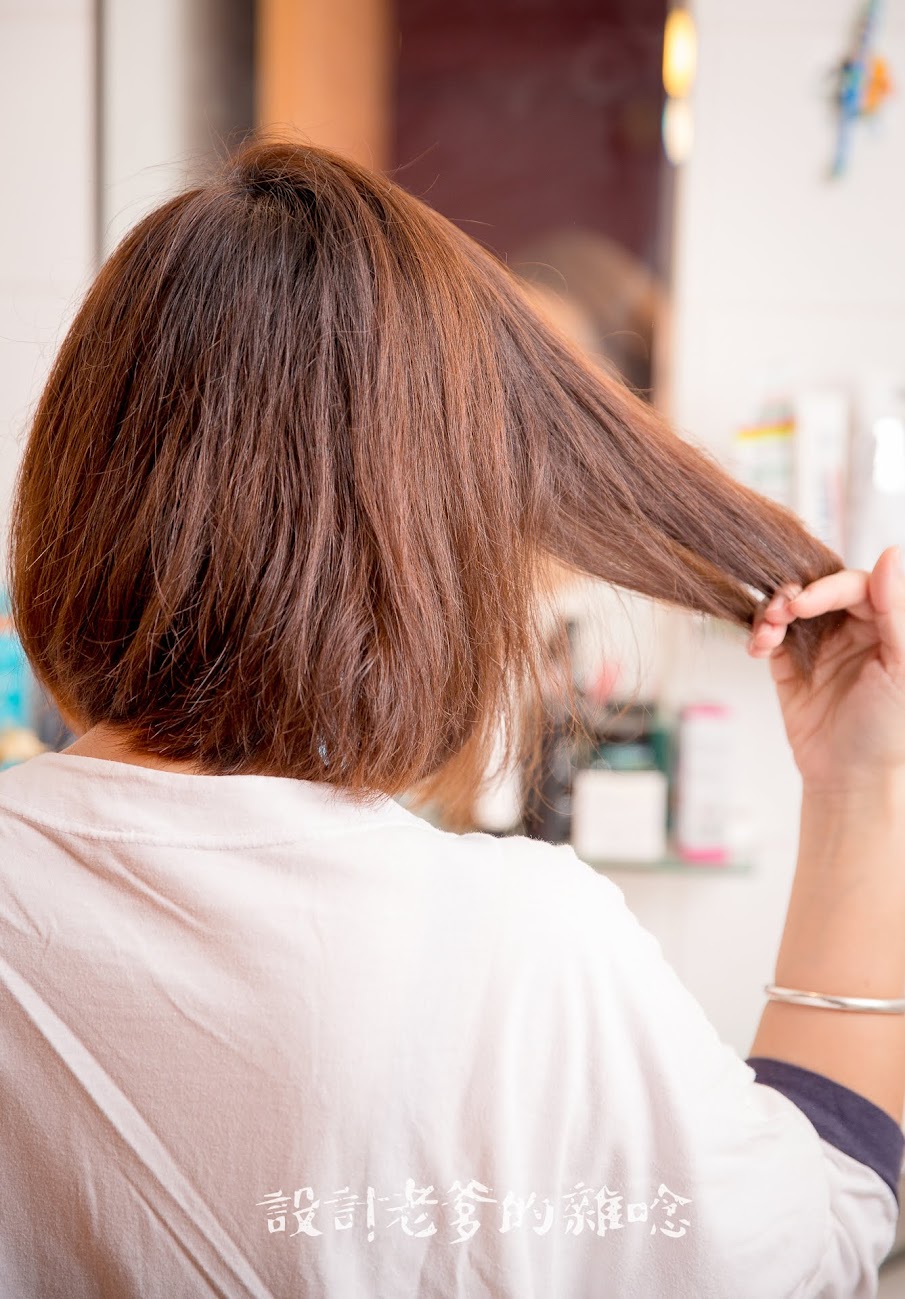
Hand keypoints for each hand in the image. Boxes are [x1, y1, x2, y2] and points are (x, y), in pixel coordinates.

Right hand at [747, 545, 904, 787]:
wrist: (849, 778)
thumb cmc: (887, 728)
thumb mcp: (901, 666)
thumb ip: (897, 610)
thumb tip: (889, 552)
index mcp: (886, 625)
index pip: (857, 586)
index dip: (829, 587)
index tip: (805, 603)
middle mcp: (852, 628)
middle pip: (818, 589)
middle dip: (795, 596)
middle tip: (782, 612)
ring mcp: (818, 645)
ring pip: (789, 607)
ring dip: (772, 612)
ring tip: (767, 633)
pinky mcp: (787, 665)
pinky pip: (768, 635)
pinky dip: (760, 634)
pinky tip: (759, 648)